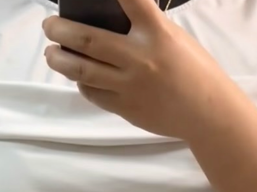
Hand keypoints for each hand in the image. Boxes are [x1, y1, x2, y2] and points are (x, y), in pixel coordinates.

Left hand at [42, 0, 237, 139]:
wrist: (207, 113)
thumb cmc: (195, 71)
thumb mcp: (174, 38)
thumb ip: (146, 28)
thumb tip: (114, 20)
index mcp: (157, 34)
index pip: (131, 0)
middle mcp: (139, 58)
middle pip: (88, 40)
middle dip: (61, 30)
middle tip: (49, 26)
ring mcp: (130, 86)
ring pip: (83, 71)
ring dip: (60, 60)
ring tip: (51, 53)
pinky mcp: (126, 108)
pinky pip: (94, 94)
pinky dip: (81, 84)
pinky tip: (77, 77)